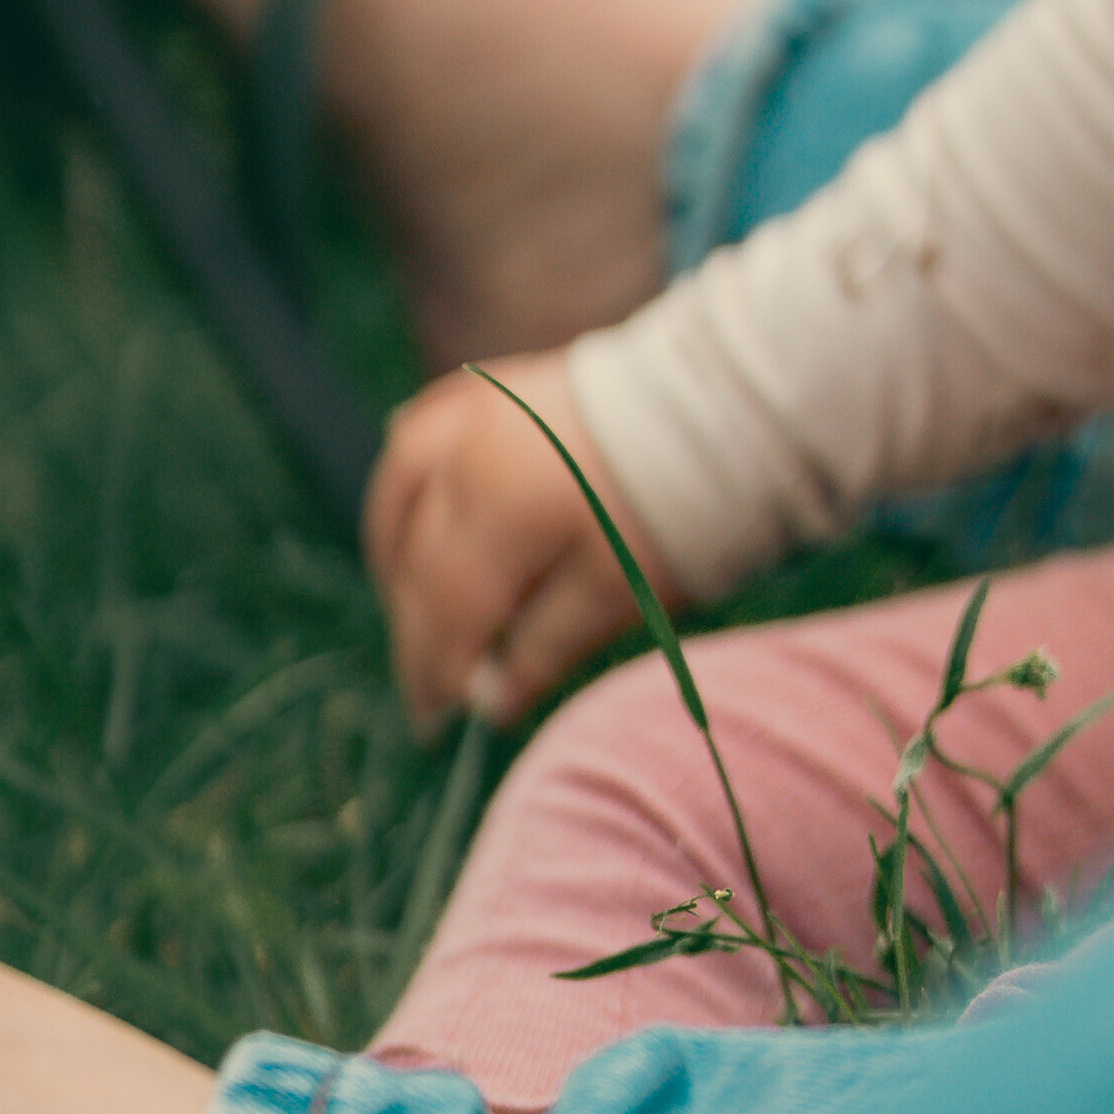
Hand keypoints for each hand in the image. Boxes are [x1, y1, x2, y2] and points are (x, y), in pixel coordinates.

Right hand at [365, 359, 659, 735]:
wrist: (719, 401)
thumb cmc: (677, 504)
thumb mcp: (619, 591)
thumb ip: (545, 647)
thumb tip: (489, 704)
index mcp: (499, 508)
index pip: (444, 607)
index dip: (435, 670)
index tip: (436, 727)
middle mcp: (466, 454)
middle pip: (416, 559)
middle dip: (417, 632)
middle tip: (425, 694)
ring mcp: (471, 410)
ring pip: (400, 491)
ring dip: (395, 560)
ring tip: (410, 615)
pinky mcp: (487, 386)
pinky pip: (418, 434)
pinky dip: (404, 487)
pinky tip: (409, 521)